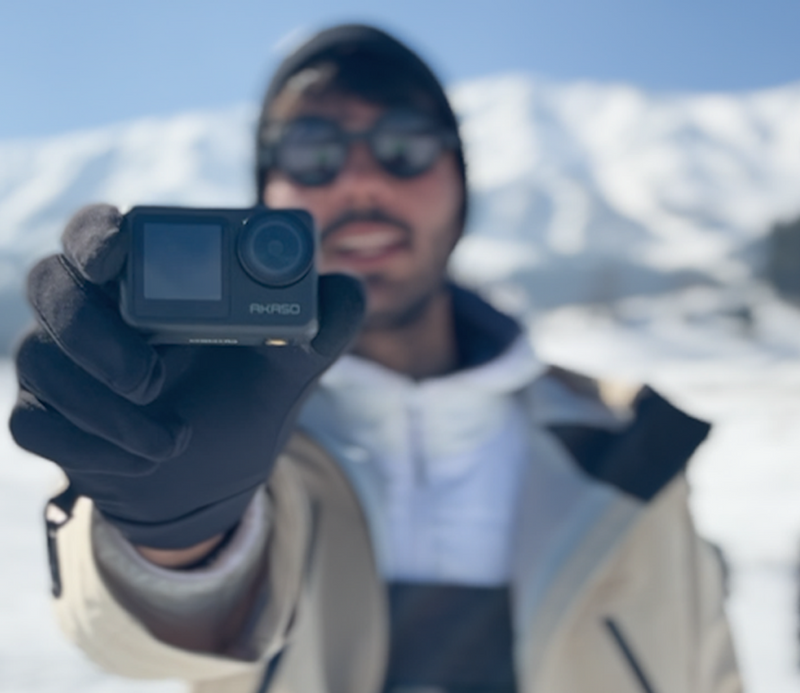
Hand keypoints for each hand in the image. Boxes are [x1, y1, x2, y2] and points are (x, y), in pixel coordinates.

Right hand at [10, 204, 363, 548]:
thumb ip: (320, 327)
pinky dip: (90, 448)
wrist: (214, 476)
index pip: (99, 230)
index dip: (96, 235)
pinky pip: (34, 423)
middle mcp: (96, 309)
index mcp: (149, 278)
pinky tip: (144, 460)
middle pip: (50, 285)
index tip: (118, 257)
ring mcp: (64, 362)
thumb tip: (344, 290)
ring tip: (173, 441)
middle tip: (151, 376)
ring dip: (105, 411)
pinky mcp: (48, 416)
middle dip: (92, 333)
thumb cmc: (245, 400)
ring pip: (37, 361)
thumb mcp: (290, 366)